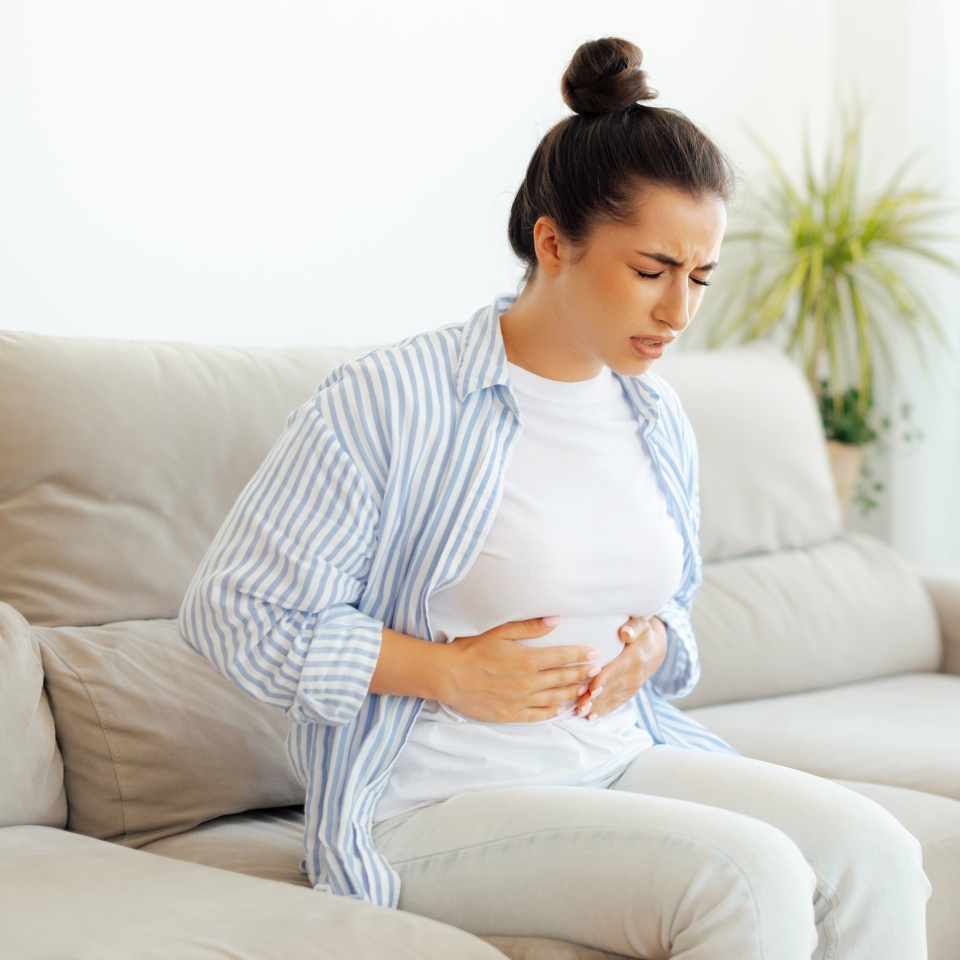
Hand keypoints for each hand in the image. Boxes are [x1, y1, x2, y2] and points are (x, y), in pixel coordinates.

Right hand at [437, 617, 601, 722]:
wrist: (448, 676)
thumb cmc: (472, 650)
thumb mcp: (500, 632)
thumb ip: (530, 627)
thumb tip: (556, 620)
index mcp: (527, 660)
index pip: (562, 657)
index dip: (580, 655)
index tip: (594, 653)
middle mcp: (528, 683)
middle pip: (562, 678)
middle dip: (582, 674)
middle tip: (596, 671)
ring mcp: (520, 701)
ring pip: (554, 698)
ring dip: (573, 694)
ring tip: (586, 690)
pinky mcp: (510, 715)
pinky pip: (538, 715)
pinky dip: (552, 712)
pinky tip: (561, 709)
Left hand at [573, 616, 666, 720]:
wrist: (656, 649)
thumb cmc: (642, 634)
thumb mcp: (641, 625)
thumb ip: (633, 628)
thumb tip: (625, 633)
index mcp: (636, 657)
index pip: (617, 670)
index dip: (604, 680)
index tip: (590, 688)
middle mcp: (636, 675)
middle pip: (613, 688)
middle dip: (596, 698)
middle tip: (580, 705)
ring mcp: (633, 686)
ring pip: (613, 698)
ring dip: (597, 707)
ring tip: (580, 712)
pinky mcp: (629, 693)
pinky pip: (617, 704)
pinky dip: (603, 711)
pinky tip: (590, 717)